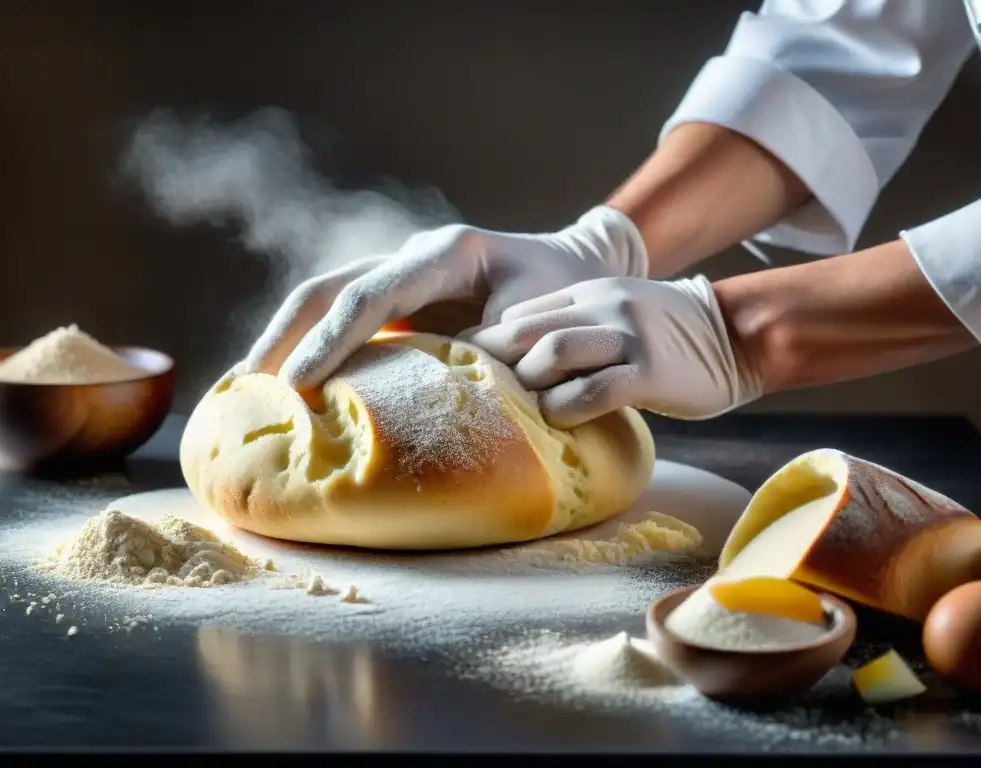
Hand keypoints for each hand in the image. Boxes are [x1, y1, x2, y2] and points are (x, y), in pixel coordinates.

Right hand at [241, 206, 647, 387]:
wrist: (575, 267)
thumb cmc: (562, 295)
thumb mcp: (536, 323)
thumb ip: (487, 351)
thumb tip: (433, 396)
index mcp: (446, 253)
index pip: (373, 294)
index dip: (332, 339)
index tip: (299, 384)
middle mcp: (412, 255)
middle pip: (328, 287)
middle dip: (283, 335)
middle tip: (243, 387)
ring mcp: (399, 273)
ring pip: (323, 296)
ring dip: (283, 338)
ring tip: (243, 388)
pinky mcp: (397, 298)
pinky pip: (341, 316)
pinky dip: (310, 345)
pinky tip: (284, 382)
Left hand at [467, 276, 762, 427]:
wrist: (735, 335)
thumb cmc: (667, 336)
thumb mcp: (616, 313)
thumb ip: (573, 326)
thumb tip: (517, 363)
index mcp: (588, 293)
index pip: (519, 313)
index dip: (486, 342)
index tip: (467, 370)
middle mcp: (603, 306)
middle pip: (527, 330)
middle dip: (493, 363)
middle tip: (477, 394)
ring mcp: (629, 336)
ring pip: (555, 353)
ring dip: (530, 384)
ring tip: (526, 407)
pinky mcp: (652, 371)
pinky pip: (595, 390)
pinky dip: (567, 408)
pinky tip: (560, 419)